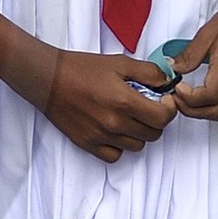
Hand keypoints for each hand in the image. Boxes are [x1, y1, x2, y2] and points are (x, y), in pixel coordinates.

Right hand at [39, 49, 179, 161]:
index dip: (169, 109)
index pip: (164, 118)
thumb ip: (149, 72)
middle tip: (146, 107)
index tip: (164, 101)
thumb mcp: (119, 63)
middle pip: (153, 134)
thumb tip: (168, 81)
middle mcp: (115, 123)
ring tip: (128, 117)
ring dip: (138, 133)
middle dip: (155, 120)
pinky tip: (114, 130)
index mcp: (125, 101)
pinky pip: (115, 155)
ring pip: (137, 146)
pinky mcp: (88, 144)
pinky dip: (119, 146)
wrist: (48, 79)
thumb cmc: (80, 69)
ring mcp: (101, 136)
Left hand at [173, 0, 217, 122]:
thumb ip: (190, 54)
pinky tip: (212, 101)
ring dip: (207, 114)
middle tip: (178, 98)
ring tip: (192, 101)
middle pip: (217, 111)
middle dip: (192, 110)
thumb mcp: (208, 32)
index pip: (208, 97)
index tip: (177, 87)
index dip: (188, 98)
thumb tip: (173, 68)